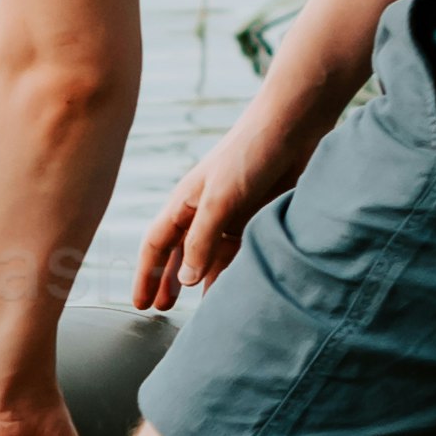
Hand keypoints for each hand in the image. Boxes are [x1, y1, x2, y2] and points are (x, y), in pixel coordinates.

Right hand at [133, 110, 296, 312]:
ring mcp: (232, 214)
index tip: (140, 303)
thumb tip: (185, 280)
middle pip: (179, 252)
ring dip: (204, 281)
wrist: (294, 125)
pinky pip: (241, 252)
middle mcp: (205, 210)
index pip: (156, 243)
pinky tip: (235, 289)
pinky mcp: (258, 216)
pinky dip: (234, 271)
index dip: (146, 274)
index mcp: (186, 202)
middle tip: (161, 309)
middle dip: (168, 280)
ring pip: (212, 256)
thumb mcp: (220, 199)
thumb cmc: (250, 153)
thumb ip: (202, 240)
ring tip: (201, 310)